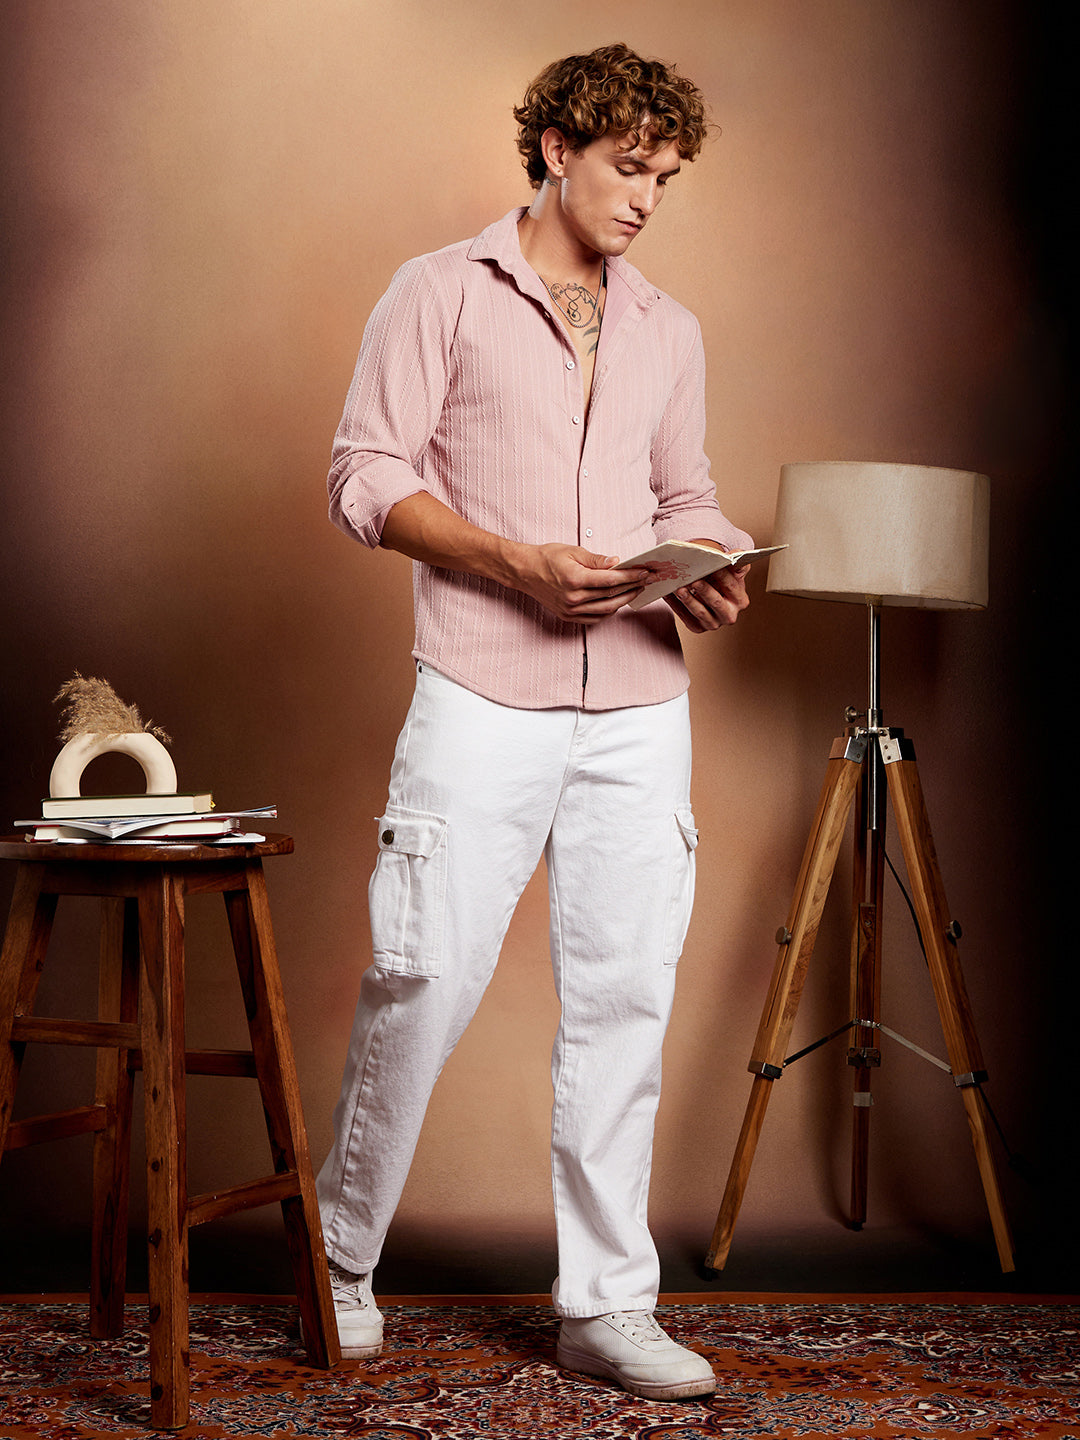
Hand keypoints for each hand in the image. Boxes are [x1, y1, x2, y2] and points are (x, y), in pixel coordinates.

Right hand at [510, 543, 648, 623]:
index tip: (644, 572)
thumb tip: (616, 563)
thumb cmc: (547, 558)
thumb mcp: (572, 551)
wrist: (524, 572)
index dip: (631, 576)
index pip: (611, 580)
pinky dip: (609, 611)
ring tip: (634, 591)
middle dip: (632, 588)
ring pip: (606, 609)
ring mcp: (571, 610)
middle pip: (612, 596)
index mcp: (575, 579)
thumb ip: (596, 559)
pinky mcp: (568, 616)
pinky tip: (617, 602)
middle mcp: (574, 598)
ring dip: (624, 601)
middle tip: (645, 581)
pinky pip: (595, 618)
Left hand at [664, 563, 749, 632]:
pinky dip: (676, 605)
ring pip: (699, 612)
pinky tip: (669, 593)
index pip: (732, 587)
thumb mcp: (732, 570)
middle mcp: (729, 615)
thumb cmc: (721, 580)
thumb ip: (737, 560)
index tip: (713, 566)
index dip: (723, 576)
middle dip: (705, 591)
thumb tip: (734, 555)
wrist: (710, 594)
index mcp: (740, 601)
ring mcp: (713, 623)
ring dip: (688, 599)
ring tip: (678, 588)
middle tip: (694, 581)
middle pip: (716, 602)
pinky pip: (684, 617)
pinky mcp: (697, 627)